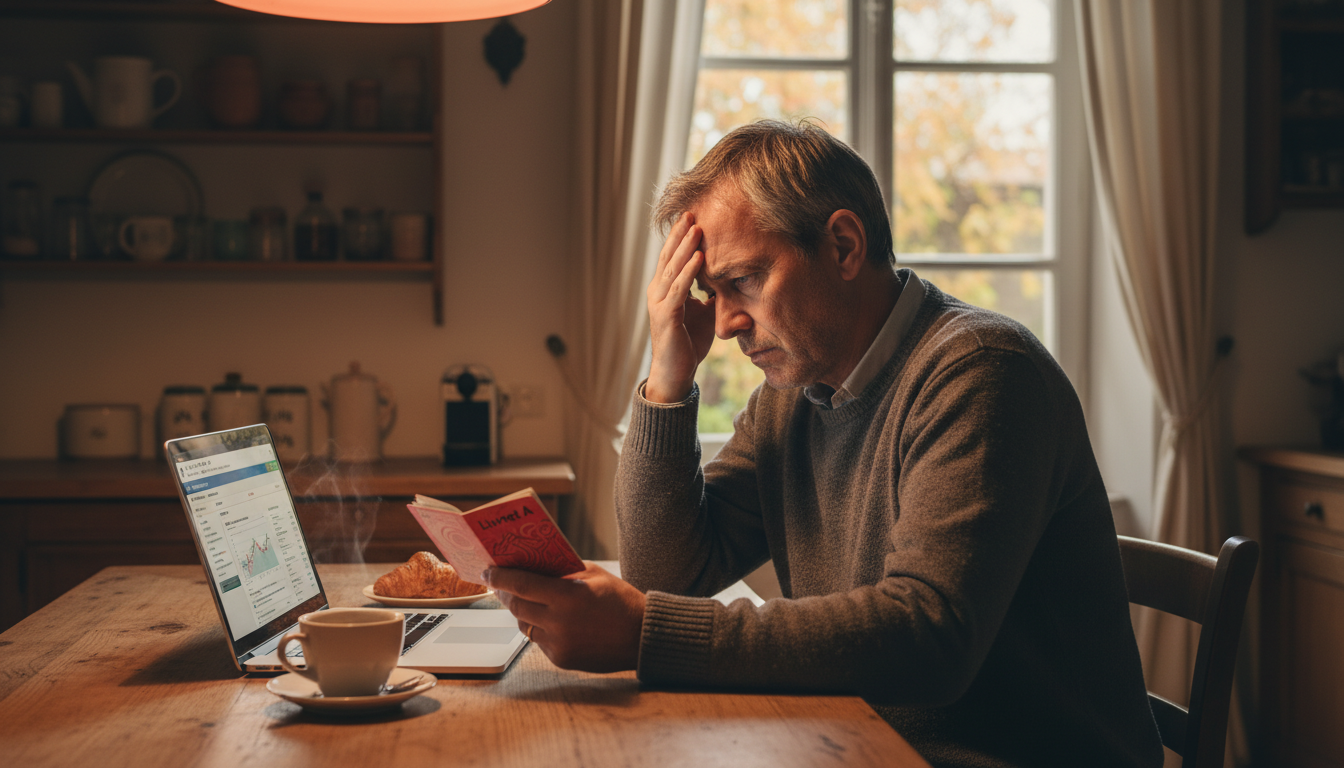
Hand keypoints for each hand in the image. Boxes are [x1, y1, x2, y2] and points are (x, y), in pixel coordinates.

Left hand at [483, 562, 645, 672]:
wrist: (642, 637)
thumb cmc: (621, 601)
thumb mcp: (594, 575)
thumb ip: (563, 572)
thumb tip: (533, 567)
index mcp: (568, 597)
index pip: (521, 585)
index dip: (501, 577)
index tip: (488, 571)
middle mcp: (559, 623)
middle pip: (517, 606)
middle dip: (504, 593)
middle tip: (499, 584)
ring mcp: (559, 644)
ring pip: (524, 625)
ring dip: (520, 610)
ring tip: (521, 599)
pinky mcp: (561, 659)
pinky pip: (538, 640)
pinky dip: (537, 627)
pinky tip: (545, 618)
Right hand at [645, 212, 715, 402]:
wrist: (675, 373)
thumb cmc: (689, 343)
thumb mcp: (705, 314)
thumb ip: (713, 296)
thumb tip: (730, 282)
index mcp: (664, 289)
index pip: (671, 258)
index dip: (680, 238)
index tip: (692, 217)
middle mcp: (657, 292)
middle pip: (669, 256)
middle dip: (680, 234)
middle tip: (691, 211)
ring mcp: (659, 303)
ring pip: (673, 268)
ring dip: (686, 247)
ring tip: (696, 227)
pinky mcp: (666, 316)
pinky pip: (679, 289)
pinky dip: (689, 272)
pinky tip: (700, 257)